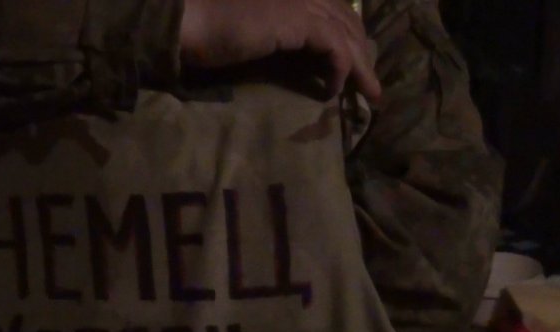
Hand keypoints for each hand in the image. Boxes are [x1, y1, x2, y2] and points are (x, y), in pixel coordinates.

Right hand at [179, 0, 380, 100]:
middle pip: (346, 19)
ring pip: (346, 34)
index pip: (334, 8)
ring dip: (360, 67)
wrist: (188, 20)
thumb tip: (296, 54)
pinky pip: (334, 48)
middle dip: (363, 52)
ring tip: (369, 95)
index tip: (358, 63)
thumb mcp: (250, 30)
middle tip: (371, 83)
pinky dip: (340, 71)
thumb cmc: (205, 28)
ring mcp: (300, 1)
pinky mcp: (297, 20)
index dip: (350, 34)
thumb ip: (276, 32)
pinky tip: (333, 91)